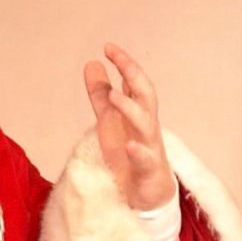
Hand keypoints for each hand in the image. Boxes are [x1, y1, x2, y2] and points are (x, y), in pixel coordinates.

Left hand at [84, 43, 176, 209]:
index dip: (124, 64)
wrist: (146, 194)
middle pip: (146, 95)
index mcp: (136, 112)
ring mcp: (149, 147)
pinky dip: (139, 152)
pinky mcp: (148, 171)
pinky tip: (129, 146)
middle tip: (117, 57)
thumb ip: (100, 94)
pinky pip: (146, 160)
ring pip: (147, 124)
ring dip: (131, 109)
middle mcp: (146, 126)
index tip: (108, 47)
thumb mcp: (109, 119)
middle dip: (134, 74)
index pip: (134, 82)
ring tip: (114, 96)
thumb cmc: (130, 152)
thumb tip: (92, 63)